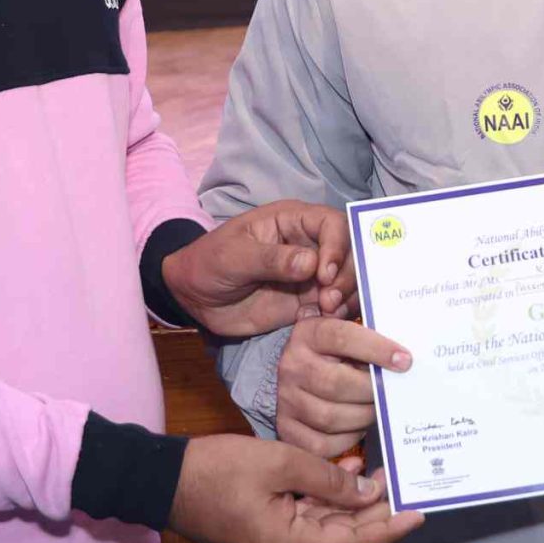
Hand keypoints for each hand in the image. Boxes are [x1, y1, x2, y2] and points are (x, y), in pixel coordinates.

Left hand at [164, 201, 351, 336]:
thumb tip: (310, 263)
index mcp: (292, 221)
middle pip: (350, 252)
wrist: (193, 297)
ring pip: (348, 280)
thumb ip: (270, 259)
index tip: (324, 275)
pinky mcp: (308, 300)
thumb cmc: (208, 263)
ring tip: (328, 312)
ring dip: (347, 296)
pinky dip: (338, 314)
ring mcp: (311, 274)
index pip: (333, 224)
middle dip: (347, 275)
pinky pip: (335, 305)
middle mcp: (309, 244)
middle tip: (329, 300)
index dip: (337, 246)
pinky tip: (324, 321)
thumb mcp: (233, 256)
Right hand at [165, 432, 420, 542]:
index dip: (389, 527)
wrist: (159, 480)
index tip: (420, 513)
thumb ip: (327, 479)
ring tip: (378, 475)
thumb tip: (367, 494)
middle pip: (340, 539)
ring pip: (322, 531)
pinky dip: (323, 504)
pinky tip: (342, 478)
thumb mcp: (279, 463)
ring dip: (349, 506)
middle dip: (373, 513)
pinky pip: (301, 525)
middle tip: (403, 484)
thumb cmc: (216, 469)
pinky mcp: (259, 538)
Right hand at [276, 309, 410, 458]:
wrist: (299, 369)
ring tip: (378, 409)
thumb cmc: (337, 347)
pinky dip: (347, 440)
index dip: (377, 349)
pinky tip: (360, 428)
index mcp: (309, 333)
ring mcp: (286, 400)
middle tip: (392, 392)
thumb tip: (391, 319)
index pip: (342, 337)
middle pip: (336, 384)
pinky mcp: (288, 429)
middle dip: (373, 391)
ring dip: (363, 416)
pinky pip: (321, 445)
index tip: (405, 361)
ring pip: (330, 418)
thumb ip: (362, 314)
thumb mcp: (346, 321)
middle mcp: (292, 366)